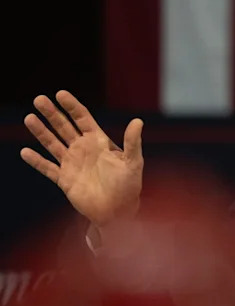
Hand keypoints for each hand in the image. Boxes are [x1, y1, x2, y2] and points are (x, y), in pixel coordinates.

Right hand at [20, 91, 143, 226]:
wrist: (119, 211)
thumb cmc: (129, 186)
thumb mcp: (133, 162)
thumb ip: (132, 142)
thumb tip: (138, 121)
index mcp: (98, 141)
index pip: (82, 118)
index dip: (71, 106)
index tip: (60, 93)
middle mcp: (83, 149)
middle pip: (64, 127)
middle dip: (52, 113)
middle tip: (39, 99)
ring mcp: (72, 163)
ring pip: (52, 143)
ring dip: (41, 131)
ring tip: (29, 118)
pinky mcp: (64, 179)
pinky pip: (47, 168)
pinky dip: (36, 161)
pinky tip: (25, 152)